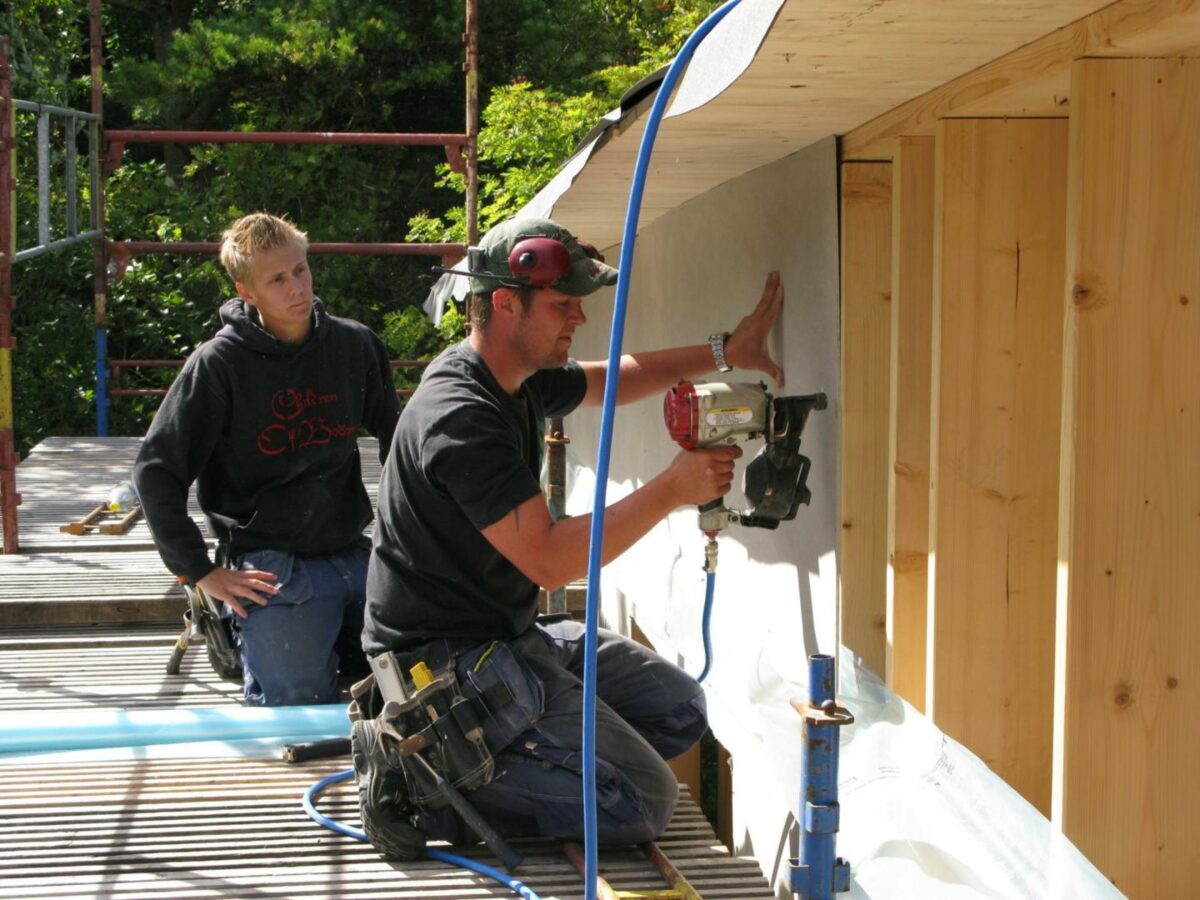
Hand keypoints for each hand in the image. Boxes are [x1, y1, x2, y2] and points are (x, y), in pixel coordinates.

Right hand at [197, 566, 278, 618]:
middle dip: (266, 587)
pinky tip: (245, 614)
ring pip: (247, 591)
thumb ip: (236, 577)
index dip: (266, 575)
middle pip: (254, 582)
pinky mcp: (223, 594)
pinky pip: (233, 602)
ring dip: (256, 597)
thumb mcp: (228, 573)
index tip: (275, 577)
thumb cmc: (214, 573)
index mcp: (238, 574)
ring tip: (265, 603)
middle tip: (277, 591)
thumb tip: (244, 580)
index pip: (255, 573)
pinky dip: (239, 608)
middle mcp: (237, 580)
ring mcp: (231, 587)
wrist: (202, 571)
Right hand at [665, 445, 743, 506]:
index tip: (737, 452)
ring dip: (724, 474)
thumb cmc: (679, 470)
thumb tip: (719, 445)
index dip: (736, 452)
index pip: (731, 452)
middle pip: (731, 464)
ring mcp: (715, 482)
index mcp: (707, 456)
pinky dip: (723, 485)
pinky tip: (714, 483)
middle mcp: (713, 468)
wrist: (672, 488)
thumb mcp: (690, 452)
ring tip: (714, 475)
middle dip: (727, 463)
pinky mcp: (715, 493)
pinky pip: (727, 487)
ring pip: (730, 476)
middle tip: (719, 464)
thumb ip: (705, 448)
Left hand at [723, 271, 783, 386]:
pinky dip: (764, 299)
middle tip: (775, 273)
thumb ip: (773, 371)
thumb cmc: (743, 357)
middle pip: (765, 300)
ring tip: (772, 277)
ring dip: (767, 290)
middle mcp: (755, 320)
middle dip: (771, 286)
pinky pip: (759, 307)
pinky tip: (767, 298)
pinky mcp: (748, 321)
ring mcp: (751, 319)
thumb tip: (782, 383)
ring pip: (761, 302)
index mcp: (761, 327)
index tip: (780, 287)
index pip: (771, 310)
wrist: (725, 354)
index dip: (776, 299)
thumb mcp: (760, 363)